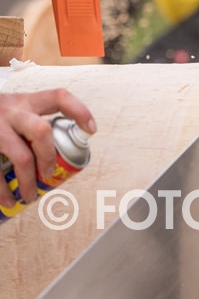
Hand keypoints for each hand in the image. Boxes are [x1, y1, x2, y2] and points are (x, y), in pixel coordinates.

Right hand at [0, 89, 95, 207]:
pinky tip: (8, 200)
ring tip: (29, 196)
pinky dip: (2, 191)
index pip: (59, 98)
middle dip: (50, 156)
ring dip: (28, 181)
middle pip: (42, 131)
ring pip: (21, 156)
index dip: (79, 111)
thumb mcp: (13, 110)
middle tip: (49, 173)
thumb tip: (59, 150)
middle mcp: (12, 112)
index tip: (91, 129)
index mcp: (27, 102)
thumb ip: (32, 123)